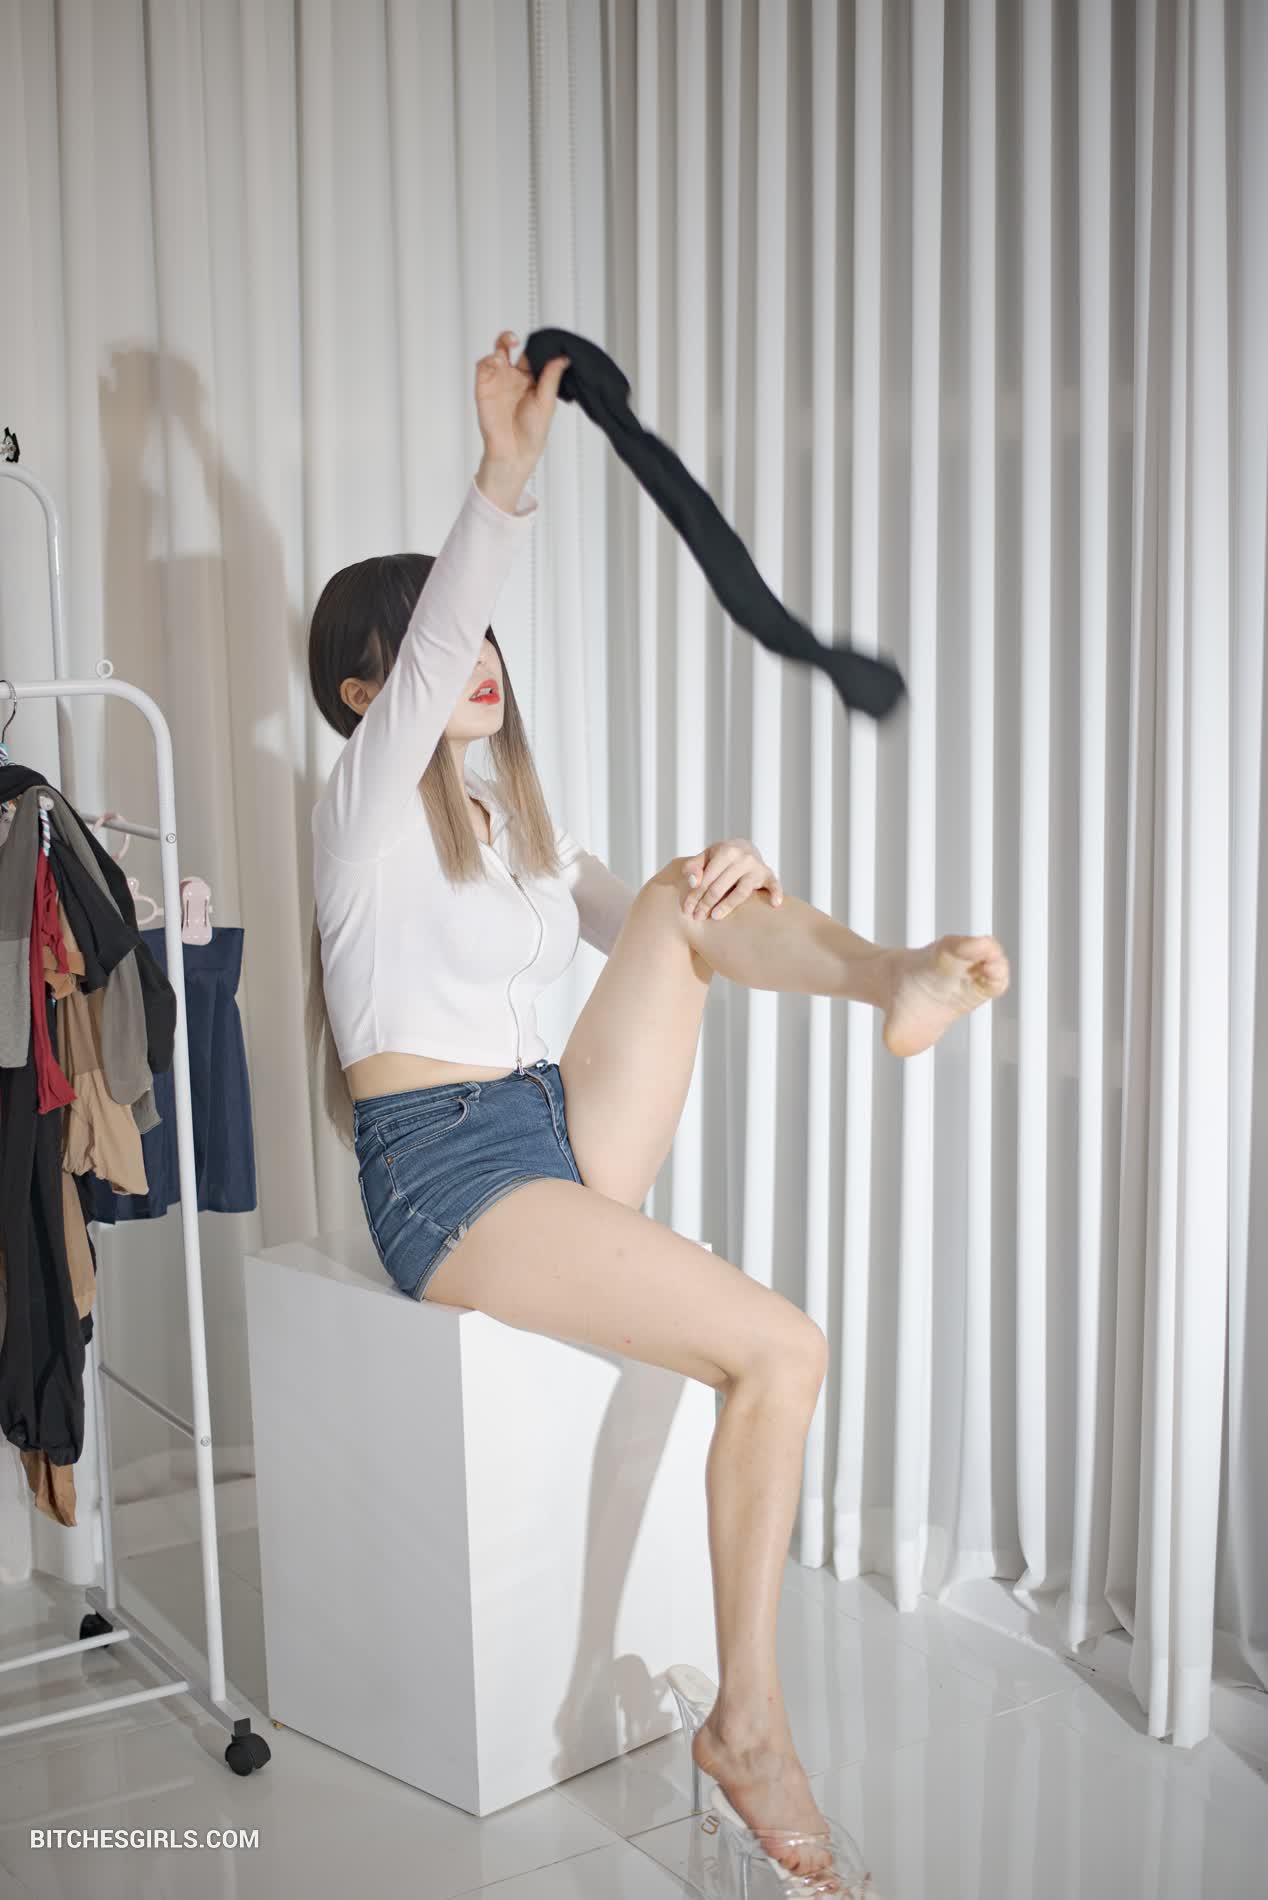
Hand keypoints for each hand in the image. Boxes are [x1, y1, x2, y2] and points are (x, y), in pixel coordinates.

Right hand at [475, 330, 570, 471]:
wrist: (514, 452)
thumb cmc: (533, 432)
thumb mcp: (547, 402)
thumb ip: (551, 378)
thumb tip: (564, 357)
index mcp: (531, 380)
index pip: (532, 355)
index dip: (536, 346)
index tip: (543, 341)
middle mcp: (513, 378)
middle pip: (509, 348)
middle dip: (510, 337)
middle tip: (516, 339)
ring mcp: (498, 381)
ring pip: (496, 353)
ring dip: (500, 344)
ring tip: (509, 345)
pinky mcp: (484, 387)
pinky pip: (483, 366)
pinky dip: (489, 359)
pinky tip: (498, 362)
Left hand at [681, 840, 782, 920]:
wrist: (746, 848)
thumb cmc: (722, 857)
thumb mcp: (706, 856)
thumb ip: (694, 866)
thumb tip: (693, 881)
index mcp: (726, 851)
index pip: (706, 878)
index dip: (695, 895)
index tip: (687, 910)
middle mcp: (743, 858)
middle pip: (720, 886)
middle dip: (706, 904)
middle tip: (697, 917)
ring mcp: (757, 868)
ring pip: (741, 891)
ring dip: (727, 905)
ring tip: (715, 917)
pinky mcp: (769, 875)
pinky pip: (774, 885)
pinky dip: (776, 893)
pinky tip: (775, 904)